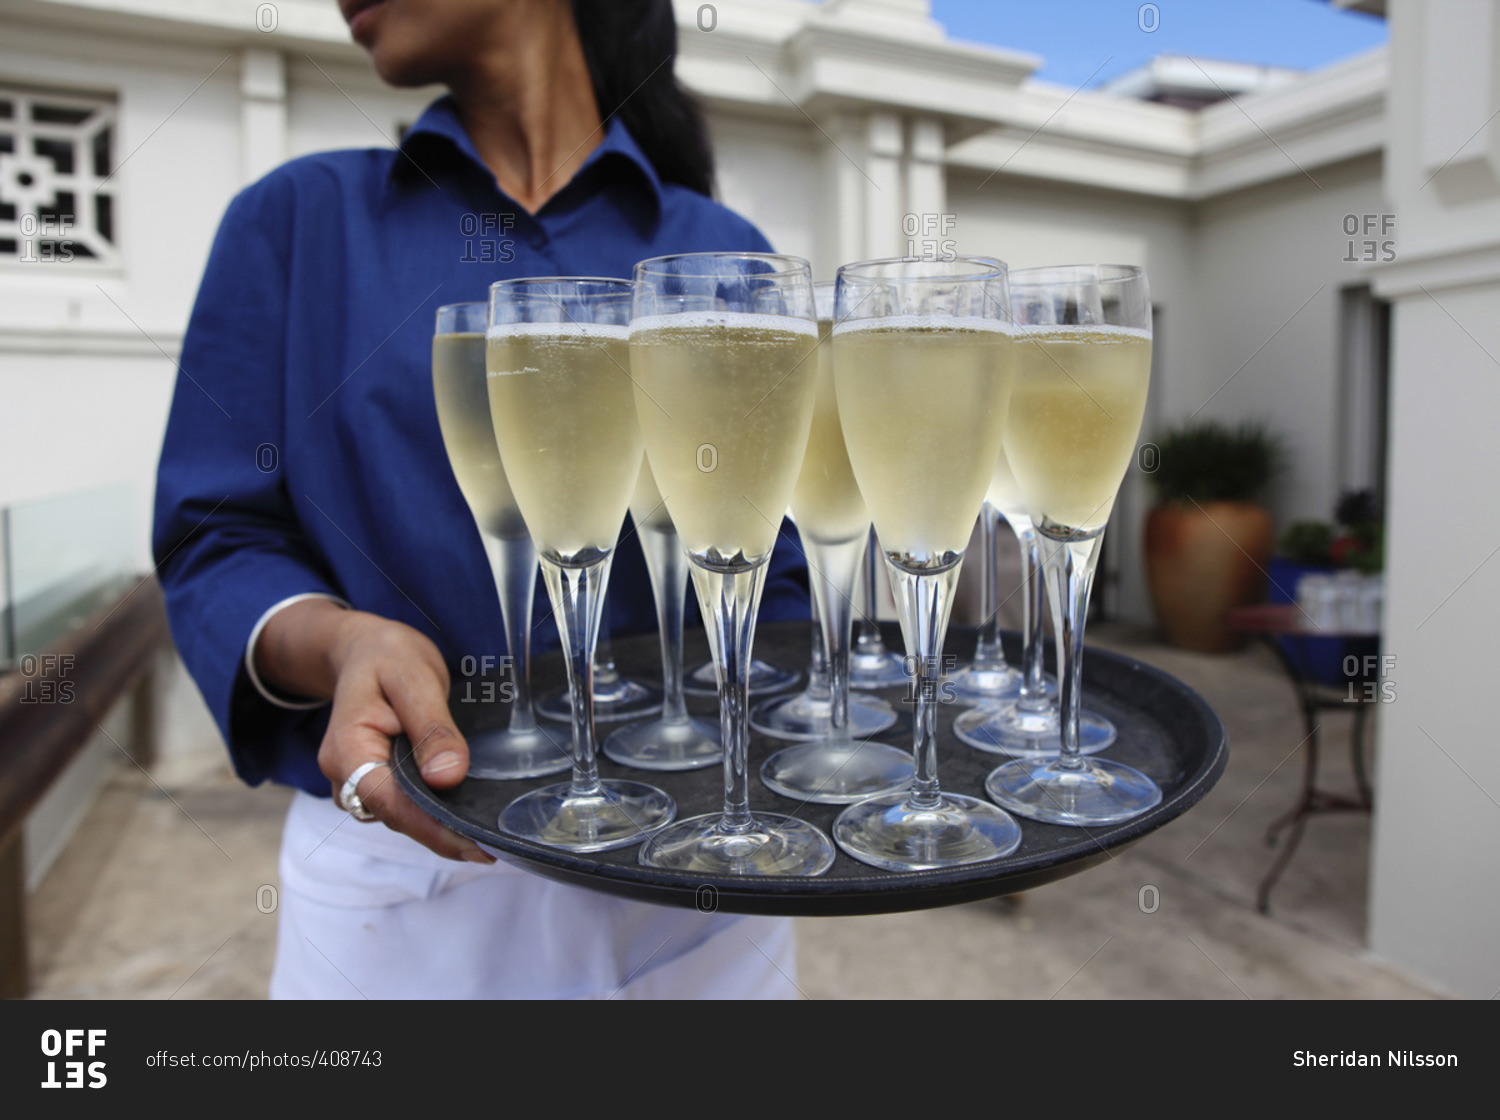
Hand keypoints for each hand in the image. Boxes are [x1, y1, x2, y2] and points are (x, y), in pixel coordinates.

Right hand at [257, 600, 494, 862]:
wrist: (365, 649)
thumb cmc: (387, 657)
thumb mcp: (415, 678)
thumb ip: (432, 728)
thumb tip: (448, 777)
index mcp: (348, 749)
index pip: (388, 803)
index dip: (432, 829)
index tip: (474, 846)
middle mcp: (346, 774)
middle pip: (396, 817)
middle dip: (442, 835)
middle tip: (492, 848)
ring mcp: (358, 780)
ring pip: (401, 815)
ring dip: (439, 827)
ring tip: (487, 836)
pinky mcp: (377, 779)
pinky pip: (404, 804)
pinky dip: (433, 811)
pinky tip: (465, 815)